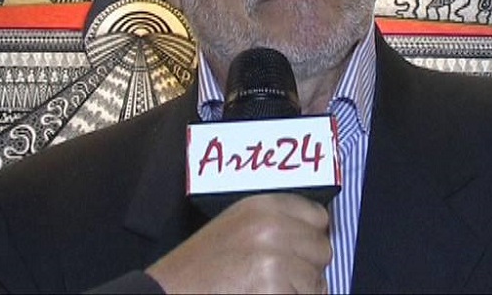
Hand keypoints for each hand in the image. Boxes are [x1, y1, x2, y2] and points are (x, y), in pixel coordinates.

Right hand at [146, 193, 330, 293]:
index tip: (300, 253)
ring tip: (263, 289)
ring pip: (316, 281)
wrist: (169, 293)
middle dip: (307, 269)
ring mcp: (275, 257)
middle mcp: (273, 226)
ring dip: (298, 292)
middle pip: (322, 250)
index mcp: (263, 206)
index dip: (311, 238)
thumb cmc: (199, 268)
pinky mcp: (273, 286)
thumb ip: (275, 223)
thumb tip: (315, 234)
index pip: (318, 217)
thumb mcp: (237, 225)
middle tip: (276, 279)